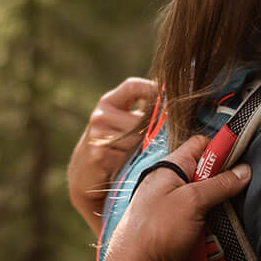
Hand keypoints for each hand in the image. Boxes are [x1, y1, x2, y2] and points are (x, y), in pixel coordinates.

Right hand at [67, 76, 156, 234]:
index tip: (167, 101)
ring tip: (145, 154)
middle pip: (141, 119)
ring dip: (145, 149)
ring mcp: (98, 135)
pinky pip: (129, 156)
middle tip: (160, 140)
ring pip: (138, 140)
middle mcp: (101, 115)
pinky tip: (133, 164)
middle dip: (153, 131)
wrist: (83, 175)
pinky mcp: (99, 155)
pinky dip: (135, 162)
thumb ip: (143, 112)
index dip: (153, 90)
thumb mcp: (122, 122)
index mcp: (109, 102)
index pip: (133, 86)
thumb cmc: (112, 146)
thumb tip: (176, 105)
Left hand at [101, 130, 251, 260]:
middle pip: (203, 172)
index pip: (200, 145)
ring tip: (222, 217)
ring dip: (214, 206)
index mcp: (168, 167)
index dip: (221, 149)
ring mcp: (166, 203)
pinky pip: (193, 215)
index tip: (239, 163)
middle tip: (233, 195)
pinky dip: (204, 221)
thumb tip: (244, 171)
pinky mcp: (168, 223)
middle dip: (220, 183)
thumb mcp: (193, 201)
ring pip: (200, 197)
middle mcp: (166, 181)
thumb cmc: (157, 229)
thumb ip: (220, 184)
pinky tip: (211, 231)